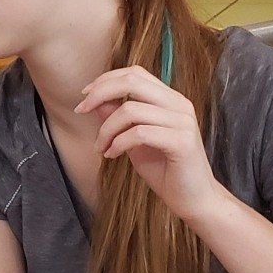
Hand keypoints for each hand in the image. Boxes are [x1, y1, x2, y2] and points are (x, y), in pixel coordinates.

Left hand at [75, 66, 226, 220]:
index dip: (106, 80)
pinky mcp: (182, 142)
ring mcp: (183, 122)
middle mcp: (179, 104)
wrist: (192, 199)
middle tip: (80, 110)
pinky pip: (139, 133)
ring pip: (130, 110)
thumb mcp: (133, 139)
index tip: (84, 96)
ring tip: (101, 147)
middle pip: (132, 82)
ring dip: (106, 129)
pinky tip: (112, 155)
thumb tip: (94, 100)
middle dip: (100, 93)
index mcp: (170, 99)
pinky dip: (118, 143)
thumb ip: (118, 117)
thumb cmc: (164, 169)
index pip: (135, 73)